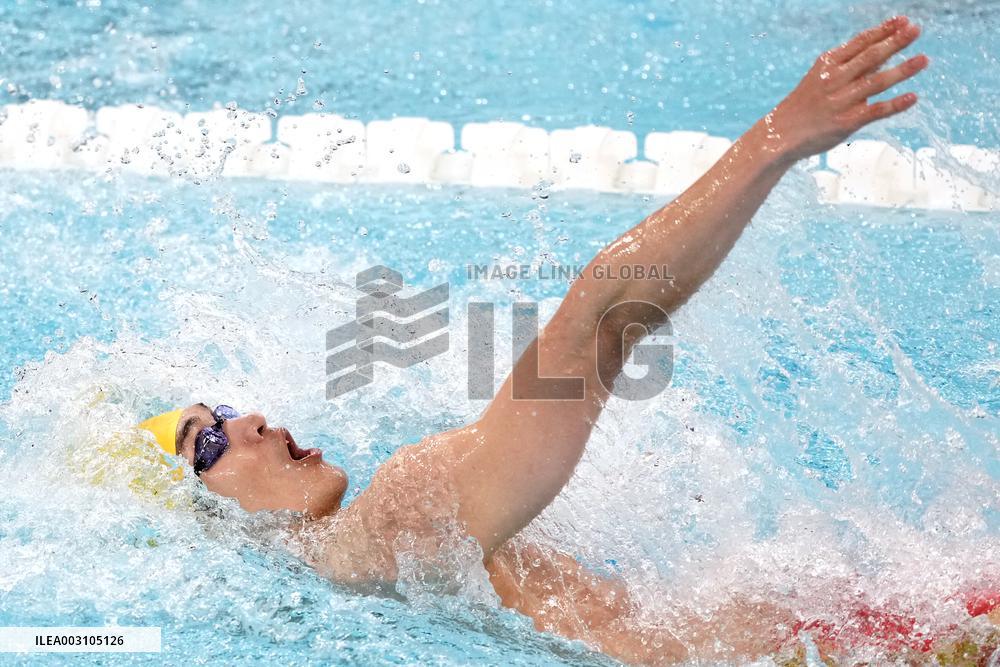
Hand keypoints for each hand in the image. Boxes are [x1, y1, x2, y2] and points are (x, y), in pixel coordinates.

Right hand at [759, 16, 928, 162]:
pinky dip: (895, 105)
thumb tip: (882, 54)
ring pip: (877, 82)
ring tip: (924, 59)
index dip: (884, 31)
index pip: (861, 42)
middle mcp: (834, 79)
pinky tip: (913, 97)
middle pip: (871, 57)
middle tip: (916, 30)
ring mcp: (841, 101)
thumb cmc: (804, 104)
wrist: (779, 134)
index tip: (903, 21)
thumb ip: (850, 67)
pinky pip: (875, 111)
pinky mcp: (846, 122)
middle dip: (896, 42)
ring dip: (903, 69)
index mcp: (828, 64)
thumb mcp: (820, 78)